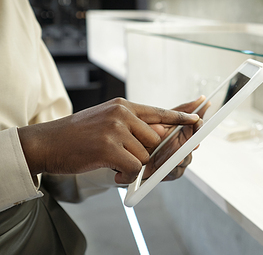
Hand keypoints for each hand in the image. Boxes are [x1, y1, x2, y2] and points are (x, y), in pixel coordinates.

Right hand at [18, 98, 199, 183]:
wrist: (46, 142)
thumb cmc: (77, 135)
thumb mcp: (107, 120)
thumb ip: (134, 126)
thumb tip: (163, 134)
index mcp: (124, 106)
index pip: (160, 111)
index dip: (181, 116)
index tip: (198, 119)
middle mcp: (122, 114)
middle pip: (156, 139)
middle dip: (147, 153)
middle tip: (127, 157)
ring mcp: (116, 129)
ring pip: (146, 154)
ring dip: (133, 164)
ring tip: (111, 160)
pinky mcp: (109, 147)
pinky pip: (134, 166)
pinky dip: (126, 173)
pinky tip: (112, 169)